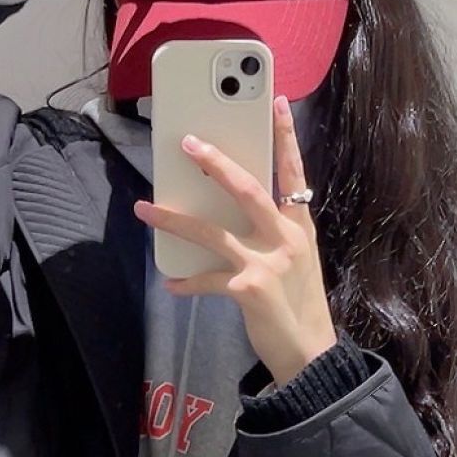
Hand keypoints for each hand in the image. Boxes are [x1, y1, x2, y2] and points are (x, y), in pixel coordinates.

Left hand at [132, 94, 339, 387]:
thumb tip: (228, 212)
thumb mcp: (297, 260)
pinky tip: (170, 282)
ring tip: (145, 209)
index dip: (285, 136)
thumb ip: (273, 233)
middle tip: (189, 143)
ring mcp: (267, 262)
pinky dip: (185, 281)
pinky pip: (206, 279)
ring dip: (173, 219)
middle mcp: (286, 238)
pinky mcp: (248, 289)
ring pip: (212, 230)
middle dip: (215, 162)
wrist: (311, 353)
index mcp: (299, 226)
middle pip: (247, 188)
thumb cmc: (300, 305)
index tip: (277, 103)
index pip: (293, 171)